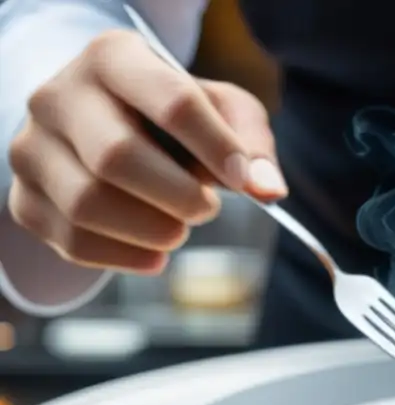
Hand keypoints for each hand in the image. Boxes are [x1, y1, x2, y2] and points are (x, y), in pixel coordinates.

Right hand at [6, 29, 286, 273]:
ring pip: (88, 204)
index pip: (171, 101)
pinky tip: (156, 254)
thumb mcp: (219, 110)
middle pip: (117, 157)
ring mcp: (33, 147)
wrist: (102, 125)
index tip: (243, 181)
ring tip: (178, 229)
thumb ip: (250, 143)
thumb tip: (269, 190)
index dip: (216, 148)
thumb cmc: (170, 117)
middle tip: (207, 209)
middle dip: (178, 197)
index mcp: (115, 58)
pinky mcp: (25, 198)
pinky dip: (126, 257)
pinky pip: (72, 240)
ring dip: (152, 230)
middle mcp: (59, 95)